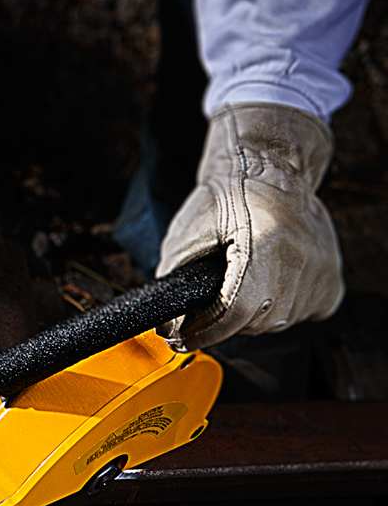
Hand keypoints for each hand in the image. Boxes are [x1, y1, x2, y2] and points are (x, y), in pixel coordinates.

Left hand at [156, 102, 343, 350]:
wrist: (268, 169)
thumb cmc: (227, 196)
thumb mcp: (188, 233)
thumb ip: (177, 280)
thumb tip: (172, 326)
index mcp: (262, 242)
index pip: (234, 310)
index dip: (203, 330)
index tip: (182, 337)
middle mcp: (299, 258)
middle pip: (255, 320)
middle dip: (225, 317)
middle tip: (211, 296)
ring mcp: (321, 270)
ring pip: (278, 322)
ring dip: (253, 312)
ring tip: (242, 278)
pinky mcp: (332, 279)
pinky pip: (302, 314)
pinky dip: (280, 308)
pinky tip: (269, 281)